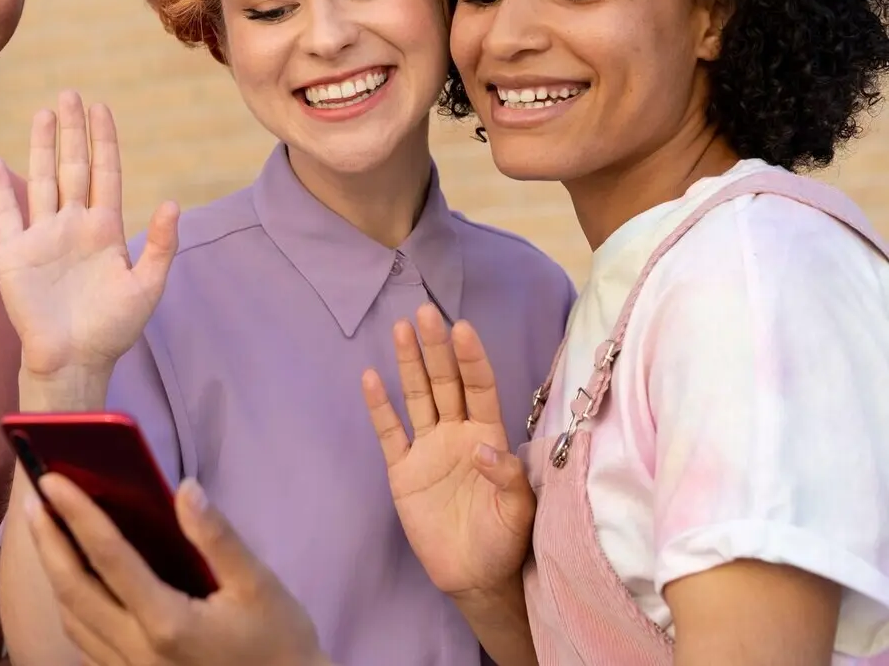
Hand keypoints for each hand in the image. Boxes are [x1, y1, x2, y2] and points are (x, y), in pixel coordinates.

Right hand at [0, 91, 178, 397]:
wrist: (73, 360)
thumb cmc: (112, 329)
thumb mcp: (147, 286)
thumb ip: (161, 245)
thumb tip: (172, 202)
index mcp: (105, 230)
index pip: (105, 174)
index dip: (104, 141)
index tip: (102, 108)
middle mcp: (73, 225)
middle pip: (73, 167)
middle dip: (73, 131)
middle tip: (70, 94)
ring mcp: (42, 236)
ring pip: (41, 179)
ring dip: (42, 147)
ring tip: (43, 112)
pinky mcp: (15, 253)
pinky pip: (6, 213)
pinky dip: (0, 189)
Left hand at [24, 473, 332, 665]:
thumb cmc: (278, 642)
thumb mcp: (258, 586)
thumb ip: (217, 538)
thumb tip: (184, 489)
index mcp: (168, 622)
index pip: (109, 557)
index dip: (78, 514)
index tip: (53, 479)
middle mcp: (138, 651)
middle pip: (75, 590)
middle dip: (49, 541)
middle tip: (35, 500)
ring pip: (73, 621)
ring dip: (55, 574)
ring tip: (48, 532)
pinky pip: (85, 645)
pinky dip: (71, 608)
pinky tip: (75, 583)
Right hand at [363, 305, 535, 598]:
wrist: (473, 576)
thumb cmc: (504, 541)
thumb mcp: (517, 512)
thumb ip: (507, 478)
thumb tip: (482, 447)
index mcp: (488, 436)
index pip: (479, 388)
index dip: (471, 359)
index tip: (462, 328)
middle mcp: (456, 432)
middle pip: (444, 382)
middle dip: (436, 348)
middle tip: (426, 312)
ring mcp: (427, 448)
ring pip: (417, 396)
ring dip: (409, 364)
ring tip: (401, 328)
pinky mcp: (402, 469)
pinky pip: (389, 432)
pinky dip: (380, 406)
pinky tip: (371, 378)